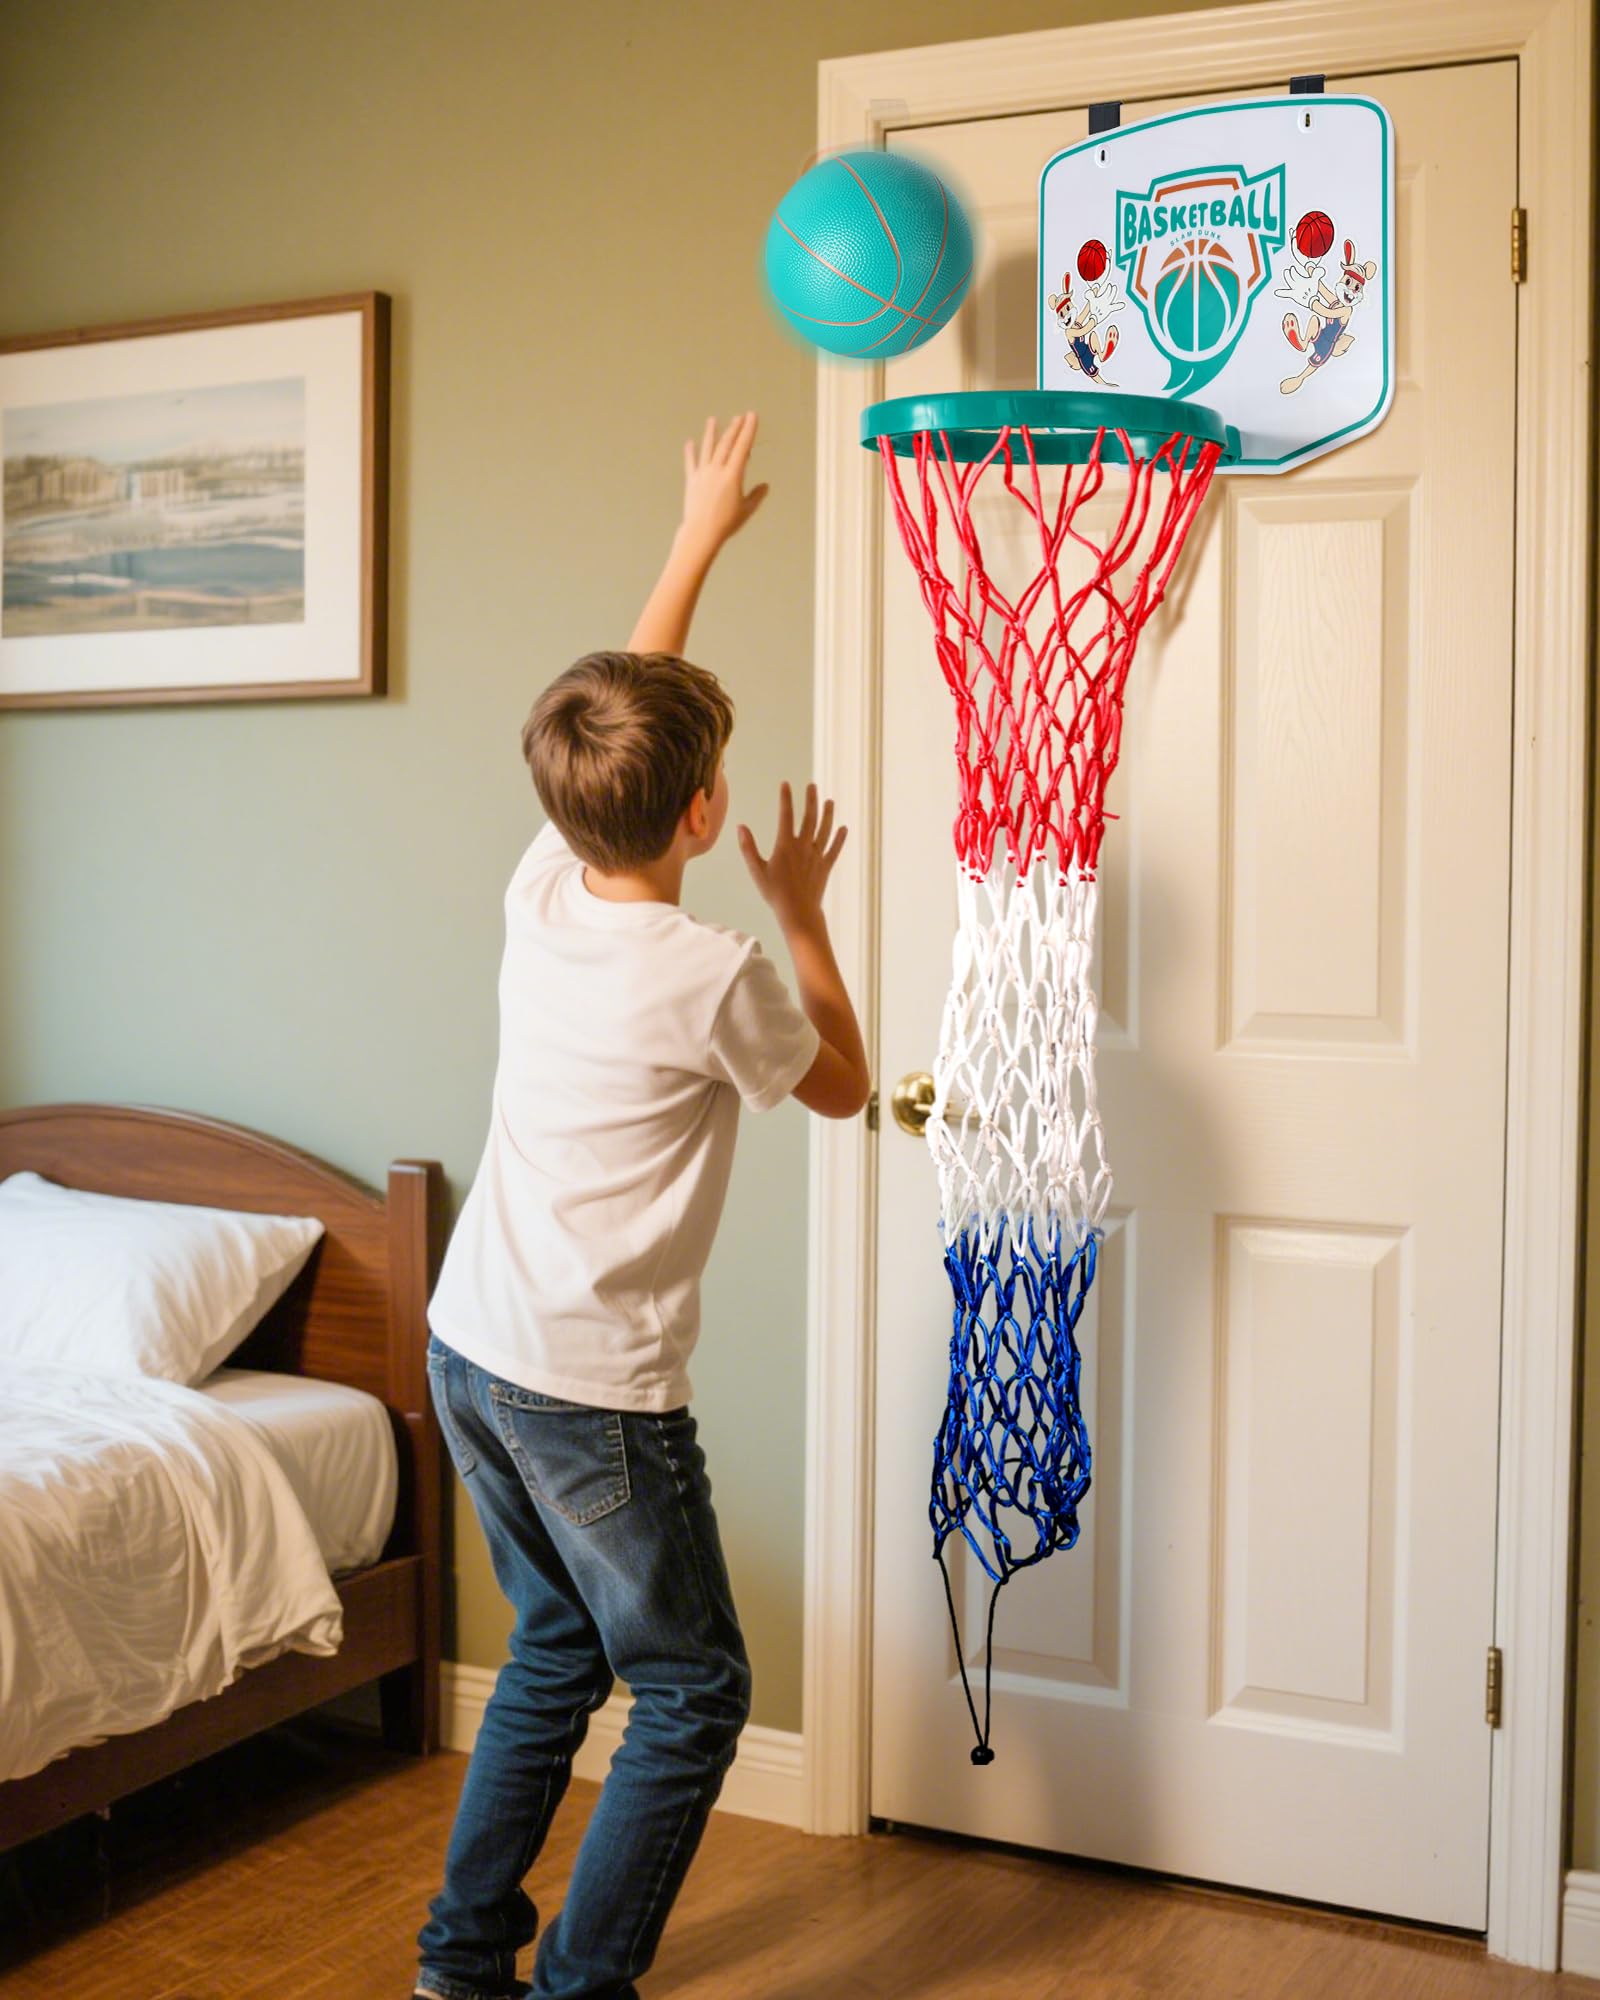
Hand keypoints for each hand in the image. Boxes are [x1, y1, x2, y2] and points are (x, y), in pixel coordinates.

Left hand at [680, 412, 768, 555]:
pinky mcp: (692, 481)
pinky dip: (690, 452)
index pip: (742, 447)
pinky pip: (691, 463)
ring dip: (711, 433)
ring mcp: (703, 473)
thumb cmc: (726, 523)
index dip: (748, 430)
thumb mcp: (747, 510)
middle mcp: (717, 469)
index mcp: (733, 475)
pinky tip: (690, 443)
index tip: (752, 416)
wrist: (701, 532)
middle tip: (739, 416)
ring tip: (712, 420)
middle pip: (726, 444)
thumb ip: (757, 495)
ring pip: (708, 448)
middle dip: (734, 428)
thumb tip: (765, 486)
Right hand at [738, 782, 846, 933]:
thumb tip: (741, 827)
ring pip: (825, 830)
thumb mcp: (757, 871)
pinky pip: (834, 849)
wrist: (798, 912)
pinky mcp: (826, 867)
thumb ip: (748, 848)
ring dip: (828, 814)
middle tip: (812, 786)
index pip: (786, 816)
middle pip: (809, 818)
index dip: (786, 798)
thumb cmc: (775, 893)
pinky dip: (839, 838)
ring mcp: (817, 856)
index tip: (785, 785)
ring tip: (829, 801)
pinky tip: (843, 828)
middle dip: (811, 800)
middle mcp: (803, 847)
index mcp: (785, 846)